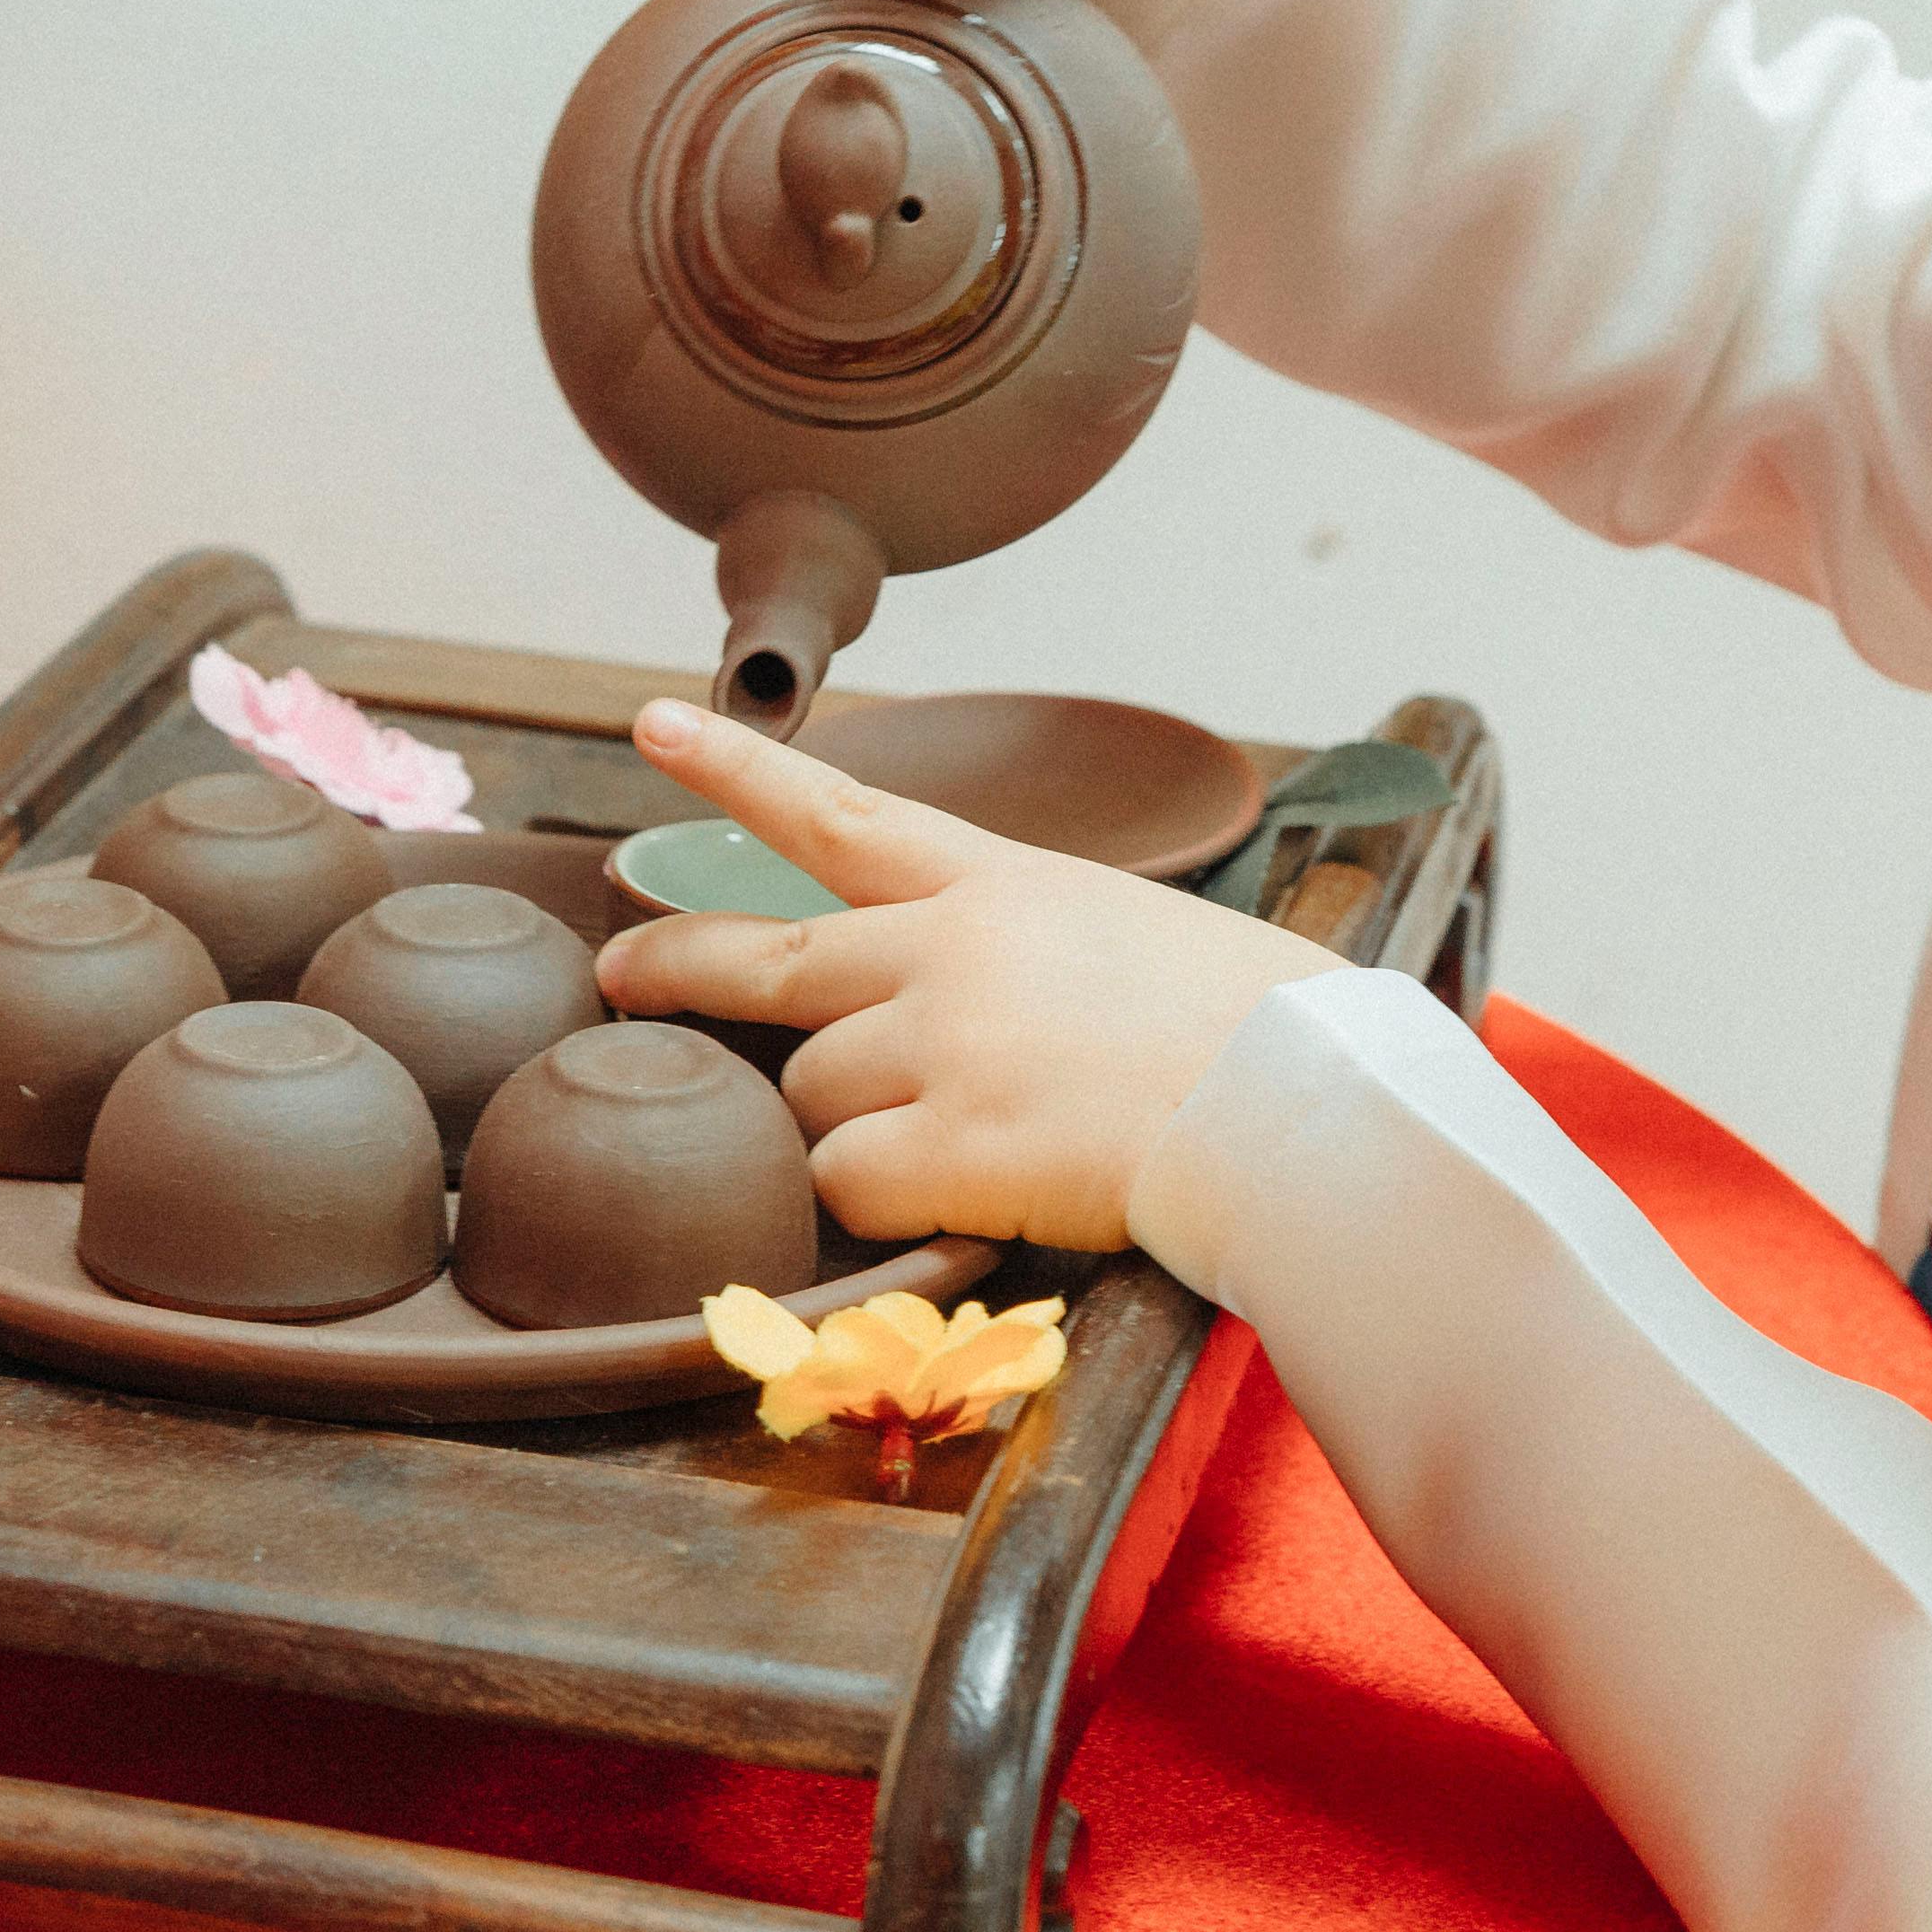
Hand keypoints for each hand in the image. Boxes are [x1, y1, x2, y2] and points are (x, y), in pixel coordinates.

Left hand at [595, 699, 1333, 1253]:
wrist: (1312, 1108)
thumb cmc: (1262, 1034)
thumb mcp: (1135, 936)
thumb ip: (1031, 952)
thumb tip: (981, 1009)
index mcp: (1001, 885)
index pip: (843, 812)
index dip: (738, 770)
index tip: (656, 727)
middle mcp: (950, 949)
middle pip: (770, 958)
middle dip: (678, 968)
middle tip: (619, 979)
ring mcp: (943, 1044)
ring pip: (810, 1093)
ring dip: (856, 1130)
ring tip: (970, 1145)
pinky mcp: (949, 1144)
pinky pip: (843, 1181)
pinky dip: (878, 1205)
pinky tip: (960, 1201)